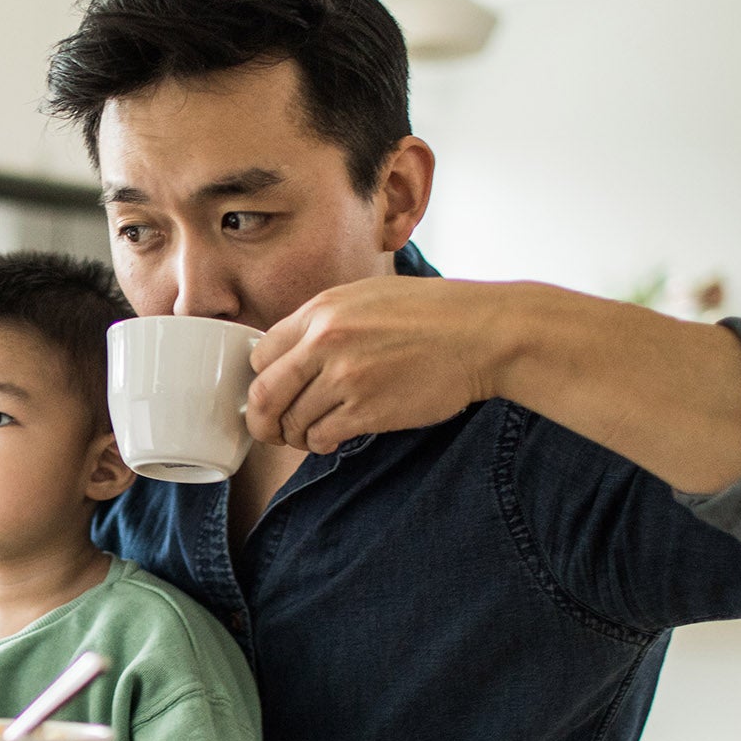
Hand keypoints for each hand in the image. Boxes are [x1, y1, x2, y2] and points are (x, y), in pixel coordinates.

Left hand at [248, 276, 494, 452]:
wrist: (480, 333)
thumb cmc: (431, 312)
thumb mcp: (365, 296)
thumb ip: (324, 321)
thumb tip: (291, 352)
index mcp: (320, 311)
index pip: (260, 355)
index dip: (261, 380)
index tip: (271, 393)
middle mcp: (324, 343)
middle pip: (264, 395)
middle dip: (261, 421)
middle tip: (271, 430)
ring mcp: (345, 378)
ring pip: (292, 422)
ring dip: (295, 436)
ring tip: (311, 435)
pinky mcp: (368, 410)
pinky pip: (322, 437)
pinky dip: (321, 444)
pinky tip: (332, 439)